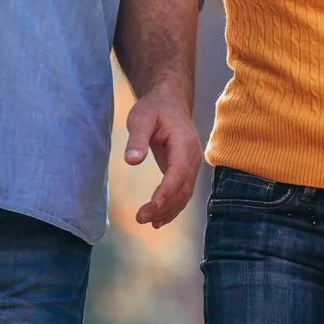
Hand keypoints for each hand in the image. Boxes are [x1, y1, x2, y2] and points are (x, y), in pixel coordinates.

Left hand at [123, 88, 203, 227]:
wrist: (170, 103)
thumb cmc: (154, 109)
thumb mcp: (141, 118)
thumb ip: (137, 138)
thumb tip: (132, 161)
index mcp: (184, 142)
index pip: (178, 171)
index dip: (166, 191)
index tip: (152, 206)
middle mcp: (192, 156)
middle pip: (183, 187)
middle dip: (164, 206)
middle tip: (140, 218)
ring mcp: (191, 165)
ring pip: (184, 194)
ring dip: (167, 210)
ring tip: (146, 221)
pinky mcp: (184, 171)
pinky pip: (182, 193)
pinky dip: (171, 208)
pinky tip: (157, 220)